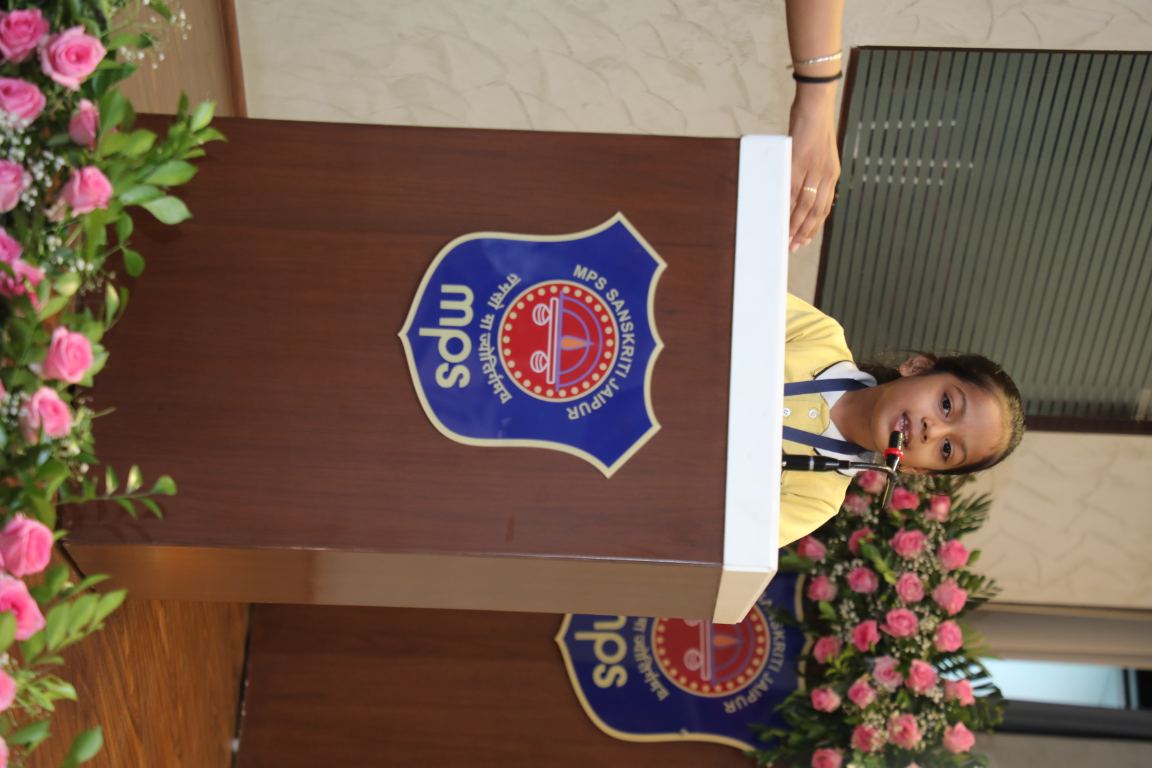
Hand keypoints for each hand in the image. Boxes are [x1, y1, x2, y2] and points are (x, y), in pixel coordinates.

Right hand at [788, 85, 840, 251]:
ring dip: (794, 223)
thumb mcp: (818, 154)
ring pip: (805, 204)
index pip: (824, 208)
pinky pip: (792, 188)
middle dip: (804, 231)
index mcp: (832, 174)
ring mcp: (813, 169)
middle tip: (793, 246)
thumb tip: (798, 191)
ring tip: (786, 237)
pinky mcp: (799, 161)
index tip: (804, 240)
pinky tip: (779, 215)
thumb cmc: (812, 127)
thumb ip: (811, 173)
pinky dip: (786, 204)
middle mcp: (826, 174)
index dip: (814, 226)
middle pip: (816, 211)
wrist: (815, 104)